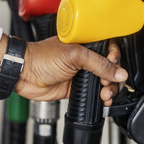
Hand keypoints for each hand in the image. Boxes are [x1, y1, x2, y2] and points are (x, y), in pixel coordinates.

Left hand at [0, 35, 126, 103]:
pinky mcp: (75, 88)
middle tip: (108, 83)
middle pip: (109, 68)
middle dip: (114, 77)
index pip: (109, 49)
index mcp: (85, 43)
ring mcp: (80, 73)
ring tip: (105, 94)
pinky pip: (93, 94)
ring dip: (109, 89)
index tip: (114, 66)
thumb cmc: (41, 57)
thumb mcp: (74, 55)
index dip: (115, 58)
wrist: (24, 73)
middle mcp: (84, 58)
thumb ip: (98, 63)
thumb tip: (119, 72)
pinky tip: (102, 100)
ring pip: (103, 82)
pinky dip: (100, 98)